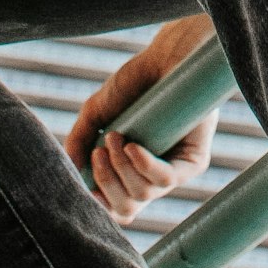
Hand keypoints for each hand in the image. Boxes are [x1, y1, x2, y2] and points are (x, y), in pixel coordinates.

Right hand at [64, 14, 219, 222]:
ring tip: (115, 137)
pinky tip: (133, 147)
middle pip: (127, 209)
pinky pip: (167, 179)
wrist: (163, 58)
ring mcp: (174, 170)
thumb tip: (73, 171)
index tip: (84, 184)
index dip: (98, 204)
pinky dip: (144, 167)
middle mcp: (154, 176)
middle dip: (105, 183)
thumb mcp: (96, 113)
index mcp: (132, 172)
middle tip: (98, 152)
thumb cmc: (132, 84)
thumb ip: (79, 141)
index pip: (117, 208)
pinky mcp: (194, 161)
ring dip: (120, 168)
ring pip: (143, 195)